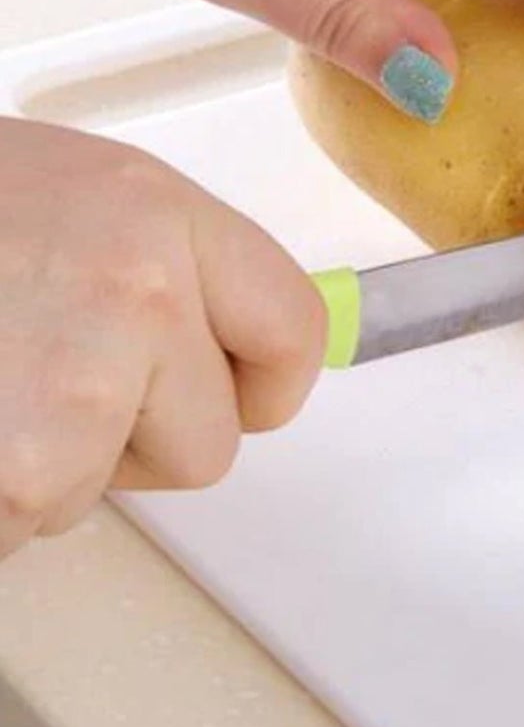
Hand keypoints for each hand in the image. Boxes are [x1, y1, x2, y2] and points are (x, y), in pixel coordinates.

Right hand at [0, 119, 325, 558]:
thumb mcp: (67, 201)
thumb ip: (163, 272)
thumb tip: (239, 357)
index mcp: (159, 214)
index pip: (294, 332)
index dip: (258, 382)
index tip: (228, 390)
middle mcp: (136, 291)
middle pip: (211, 443)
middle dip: (130, 439)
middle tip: (33, 380)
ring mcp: (73, 385)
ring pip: (101, 495)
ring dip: (38, 468)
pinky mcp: (14, 468)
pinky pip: (23, 525)